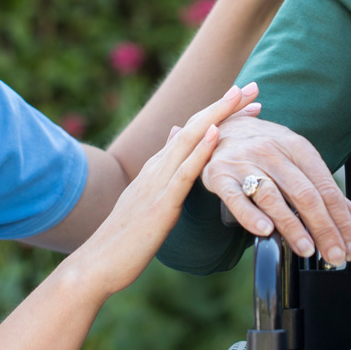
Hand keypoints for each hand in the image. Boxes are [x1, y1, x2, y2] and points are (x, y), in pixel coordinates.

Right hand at [71, 86, 253, 295]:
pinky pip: (183, 173)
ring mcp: (157, 183)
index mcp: (156, 168)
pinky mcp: (160, 204)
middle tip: (253, 85)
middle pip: (194, 126)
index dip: (219, 113)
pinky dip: (201, 150)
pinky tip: (216, 133)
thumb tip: (175, 135)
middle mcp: (156, 167)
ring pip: (190, 140)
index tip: (244, 99)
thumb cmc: (125, 240)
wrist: (97, 264)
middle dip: (224, 105)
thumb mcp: (147, 198)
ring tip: (239, 96)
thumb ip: (163, 169)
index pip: (191, 131)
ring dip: (217, 115)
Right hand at [202, 115, 350, 264]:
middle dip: (323, 229)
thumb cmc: (266, 148)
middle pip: (304, 194)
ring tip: (307, 250)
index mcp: (298, 148)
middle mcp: (273, 152)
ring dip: (292, 226)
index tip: (350, 247)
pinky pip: (236, 198)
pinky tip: (265, 231)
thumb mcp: (297, 158)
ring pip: (273, 197)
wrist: (222, 126)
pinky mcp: (220, 175)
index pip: (326, 188)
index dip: (341, 221)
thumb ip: (323, 187)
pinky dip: (251, 216)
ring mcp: (245, 163)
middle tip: (334, 256)